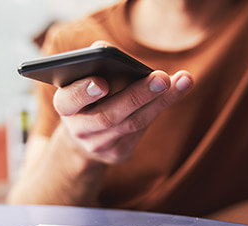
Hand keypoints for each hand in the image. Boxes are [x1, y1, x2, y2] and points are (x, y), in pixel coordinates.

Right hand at [53, 69, 192, 163]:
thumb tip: (104, 50)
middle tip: (162, 78)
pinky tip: (177, 91)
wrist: (84, 137)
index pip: (69, 101)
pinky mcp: (117, 153)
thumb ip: (91, 64)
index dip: (83, 92)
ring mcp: (98, 145)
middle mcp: (79, 129)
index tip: (102, 83)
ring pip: (132, 123)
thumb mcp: (80, 80)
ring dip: (160, 101)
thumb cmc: (87, 97)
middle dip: (137, 96)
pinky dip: (160, 107)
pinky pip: (142, 129)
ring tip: (182, 81)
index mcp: (65, 106)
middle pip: (109, 115)